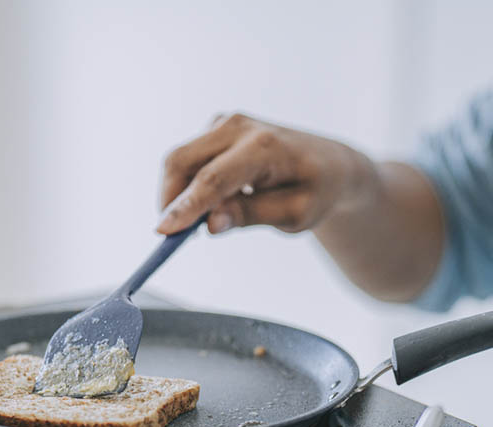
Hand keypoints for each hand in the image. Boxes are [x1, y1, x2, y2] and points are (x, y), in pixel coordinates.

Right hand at [157, 113, 375, 235]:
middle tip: (175, 236)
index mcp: (265, 148)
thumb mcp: (294, 214)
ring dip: (180, 194)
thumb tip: (211, 223)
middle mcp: (240, 127)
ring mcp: (226, 123)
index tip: (163, 231)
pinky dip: (191, 184)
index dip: (186, 207)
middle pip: (182, 161)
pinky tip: (219, 200)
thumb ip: (252, 215)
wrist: (330, 163)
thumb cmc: (316, 191)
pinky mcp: (217, 128)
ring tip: (210, 218)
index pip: (214, 179)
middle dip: (171, 200)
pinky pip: (189, 159)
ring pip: (180, 160)